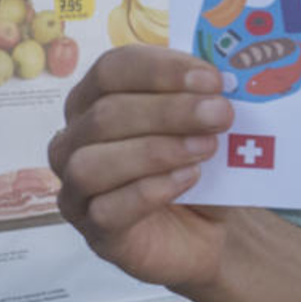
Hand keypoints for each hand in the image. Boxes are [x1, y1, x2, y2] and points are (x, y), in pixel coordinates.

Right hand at [49, 45, 234, 290]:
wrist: (205, 231)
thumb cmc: (197, 168)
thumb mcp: (207, 128)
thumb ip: (207, 100)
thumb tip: (227, 77)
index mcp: (95, 100)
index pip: (111, 69)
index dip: (161, 69)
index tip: (212, 79)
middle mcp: (73, 141)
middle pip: (105, 113)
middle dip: (169, 111)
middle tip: (221, 113)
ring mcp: (76, 190)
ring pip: (92, 163)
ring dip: (156, 151)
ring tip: (207, 147)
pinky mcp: (94, 232)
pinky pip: (107, 210)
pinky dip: (151, 191)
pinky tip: (189, 178)